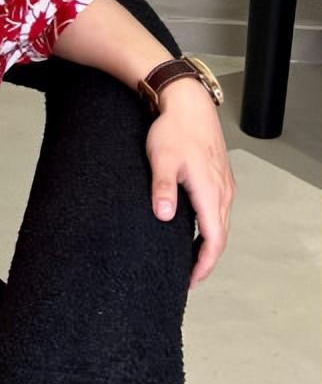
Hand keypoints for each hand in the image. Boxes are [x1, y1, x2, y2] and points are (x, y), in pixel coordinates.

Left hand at [146, 79, 235, 288]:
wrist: (187, 103)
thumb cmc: (173, 130)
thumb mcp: (161, 159)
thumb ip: (163, 188)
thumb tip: (163, 216)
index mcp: (210, 192)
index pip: (214, 240)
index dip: (204, 264)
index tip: (191, 280)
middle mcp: (223, 191)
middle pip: (220, 235)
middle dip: (206, 259)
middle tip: (187, 275)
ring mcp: (223, 184)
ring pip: (221, 222)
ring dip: (209, 242)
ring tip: (189, 257)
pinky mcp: (219, 177)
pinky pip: (218, 209)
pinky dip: (210, 225)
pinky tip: (195, 227)